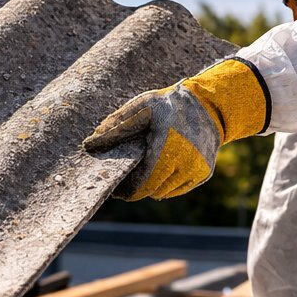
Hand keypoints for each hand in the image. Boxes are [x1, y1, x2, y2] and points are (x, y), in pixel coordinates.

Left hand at [84, 58, 267, 200]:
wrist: (208, 104)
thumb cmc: (169, 105)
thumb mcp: (141, 108)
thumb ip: (116, 127)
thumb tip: (89, 145)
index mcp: (167, 146)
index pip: (141, 182)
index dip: (125, 190)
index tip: (114, 188)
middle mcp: (185, 162)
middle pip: (151, 190)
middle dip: (135, 189)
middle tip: (124, 182)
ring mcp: (197, 170)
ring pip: (164, 192)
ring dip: (150, 187)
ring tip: (141, 174)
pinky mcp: (205, 174)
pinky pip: (178, 189)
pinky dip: (166, 185)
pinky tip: (159, 170)